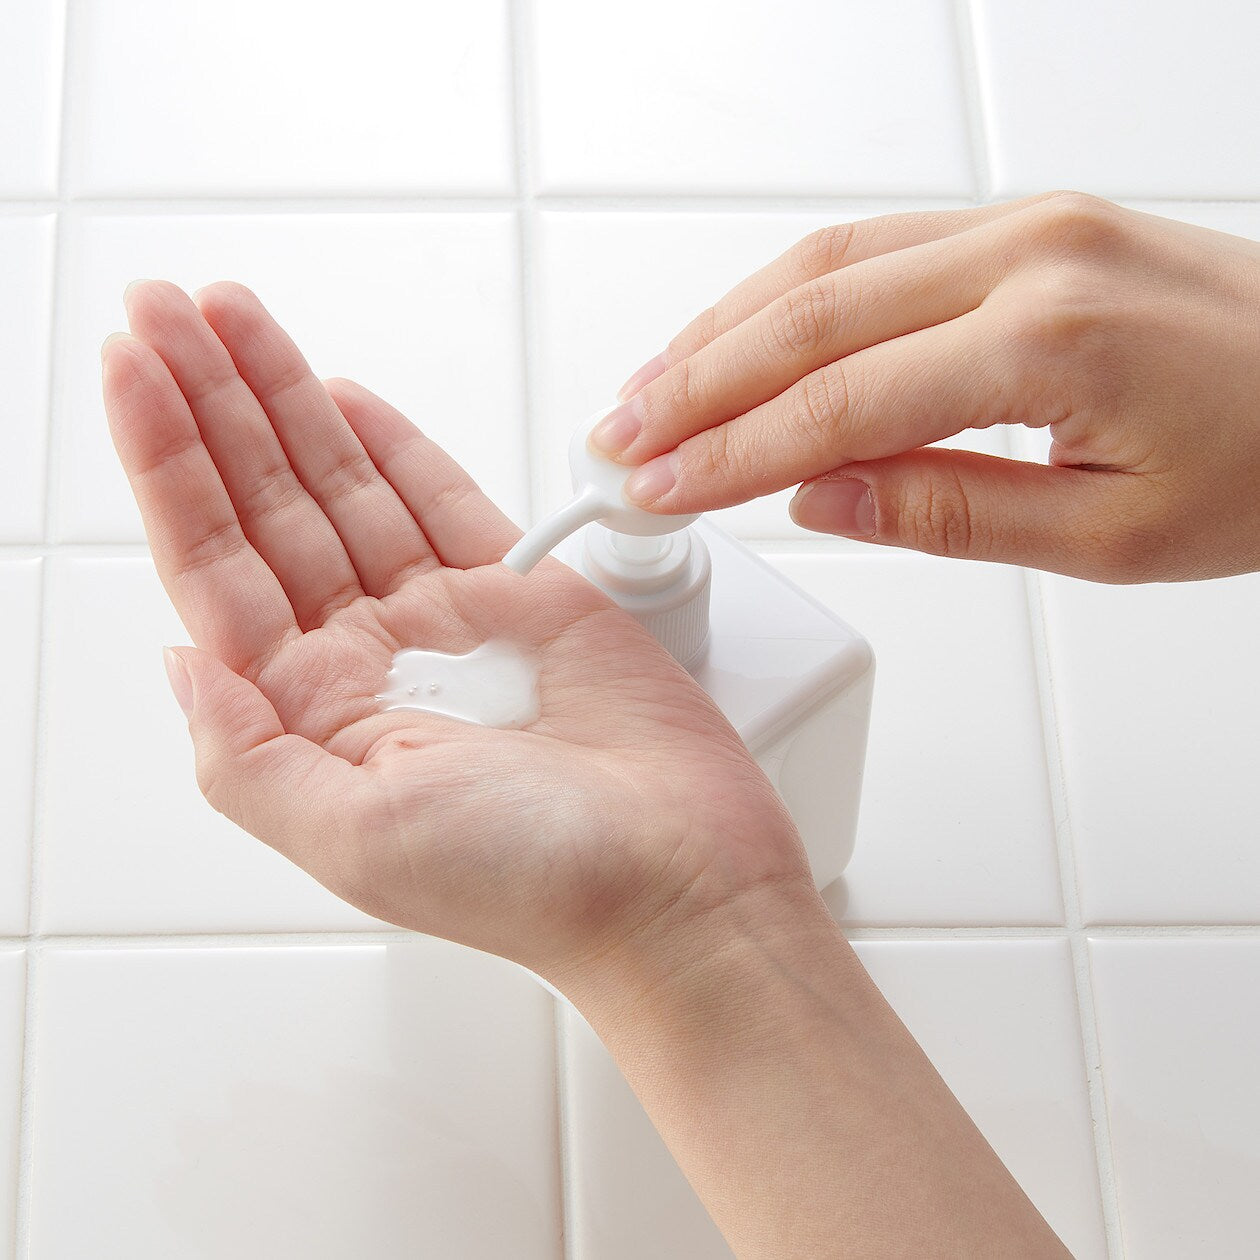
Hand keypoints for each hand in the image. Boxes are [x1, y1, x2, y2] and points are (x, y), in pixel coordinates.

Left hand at [103, 281, 811, 984]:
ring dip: (286, 399)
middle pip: (268, 505)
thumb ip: (245, 753)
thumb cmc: (533, 881)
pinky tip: (343, 397)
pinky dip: (394, 444)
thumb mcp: (355, 838)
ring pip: (346, 485)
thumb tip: (175, 658)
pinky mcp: (524, 595)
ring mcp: (446, 620)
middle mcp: (371, 658)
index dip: (168, 462)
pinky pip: (443, 500)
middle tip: (165, 309)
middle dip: (213, 402)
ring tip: (232, 320)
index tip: (133, 369)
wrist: (679, 879)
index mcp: (316, 713)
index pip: (215, 564)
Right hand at [593, 192, 1259, 582]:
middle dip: (697, 383)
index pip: (838, 403)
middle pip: (809, 315)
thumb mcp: (1109, 537)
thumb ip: (948, 512)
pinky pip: (875, 245)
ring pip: (827, 263)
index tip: (659, 488)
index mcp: (1048, 342)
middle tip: (619, 436)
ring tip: (653, 387)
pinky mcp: (1025, 223)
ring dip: (725, 327)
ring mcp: (1024, 224)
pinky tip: (743, 332)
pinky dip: (789, 293)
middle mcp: (1025, 255)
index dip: (729, 453)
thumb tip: (820, 500)